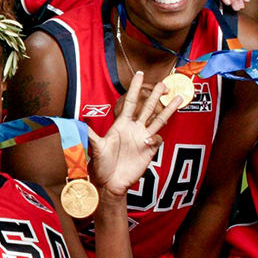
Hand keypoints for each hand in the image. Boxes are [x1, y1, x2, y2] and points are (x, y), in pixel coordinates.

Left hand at [89, 71, 176, 195]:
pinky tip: (148, 142)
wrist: (110, 183)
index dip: (135, 88)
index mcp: (121, 124)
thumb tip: (78, 124)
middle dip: (155, 95)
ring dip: (168, 109)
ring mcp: (143, 138)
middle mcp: (134, 128)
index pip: (131, 102)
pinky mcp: (149, 150)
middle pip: (147, 107)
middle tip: (164, 83)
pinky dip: (155, 138)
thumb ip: (92, 135)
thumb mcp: (96, 148)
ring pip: (158, 120)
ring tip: (178, 97)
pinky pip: (157, 139)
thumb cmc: (102, 165)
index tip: (140, 74)